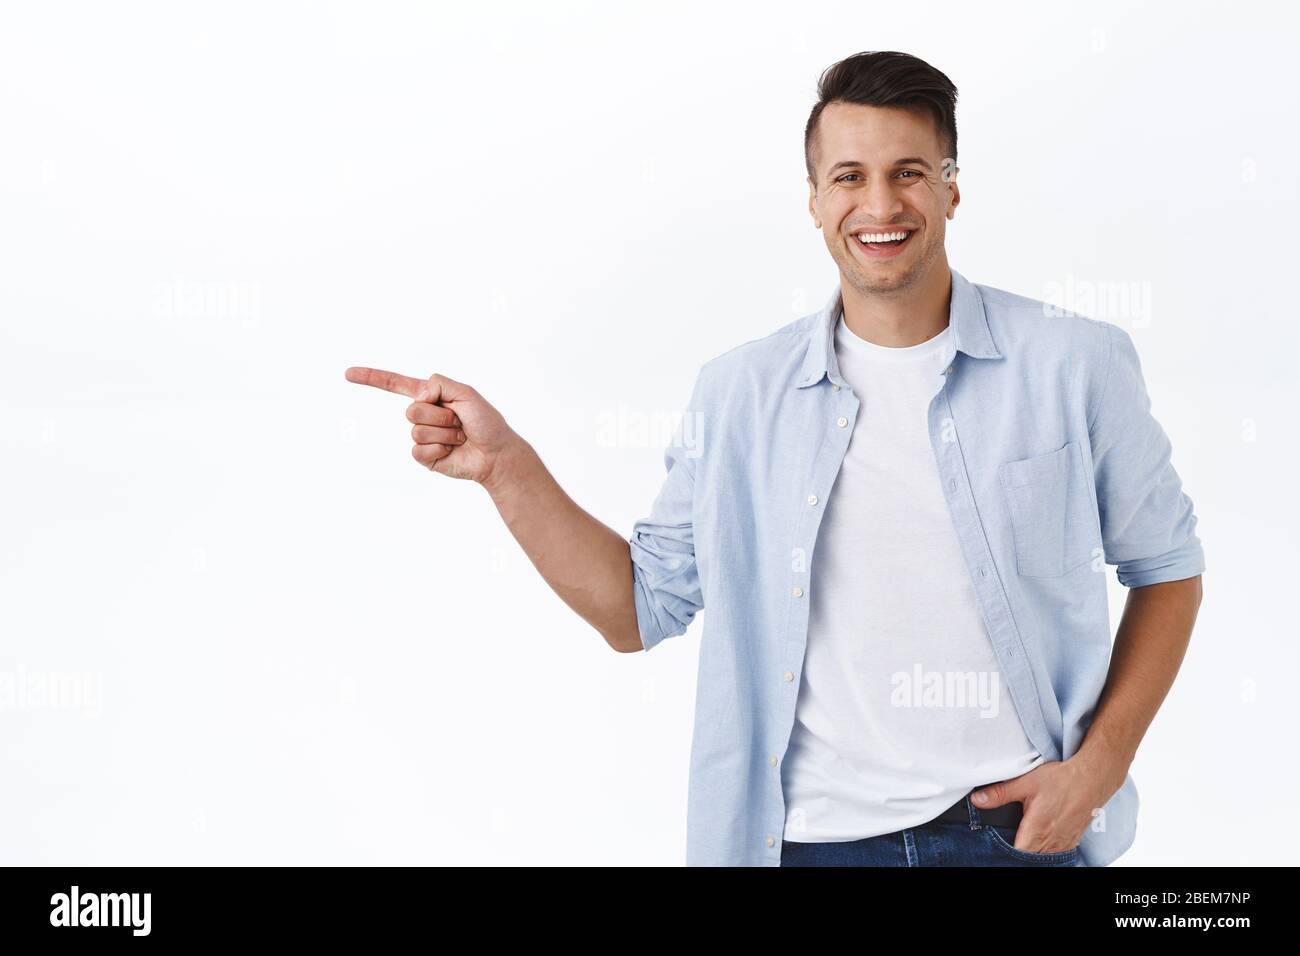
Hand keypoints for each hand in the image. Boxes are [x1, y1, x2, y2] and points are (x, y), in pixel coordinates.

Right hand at [344, 366, 521, 484]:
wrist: (496, 453)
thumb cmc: (486, 422)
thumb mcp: (466, 392)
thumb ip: (440, 383)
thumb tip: (419, 396)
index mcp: (430, 396)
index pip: (395, 385)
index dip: (371, 378)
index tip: (348, 374)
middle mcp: (423, 415)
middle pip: (412, 410)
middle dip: (440, 415)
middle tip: (460, 421)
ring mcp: (422, 436)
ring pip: (417, 430)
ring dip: (444, 433)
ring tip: (460, 435)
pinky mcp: (424, 457)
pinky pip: (419, 449)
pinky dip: (440, 449)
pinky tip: (453, 450)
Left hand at [970, 758, 1113, 853]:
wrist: (1093, 778)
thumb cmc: (1062, 780)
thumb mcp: (1026, 782)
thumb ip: (1000, 794)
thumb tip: (978, 800)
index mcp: (1036, 830)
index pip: (1017, 854)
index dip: (1005, 853)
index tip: (996, 847)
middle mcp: (1051, 841)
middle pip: (1029, 857)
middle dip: (1017, 852)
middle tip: (1008, 840)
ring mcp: (1063, 843)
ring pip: (1043, 856)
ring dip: (1032, 851)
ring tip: (1023, 839)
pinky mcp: (1072, 840)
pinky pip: (1056, 853)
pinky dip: (1046, 849)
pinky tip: (1039, 840)